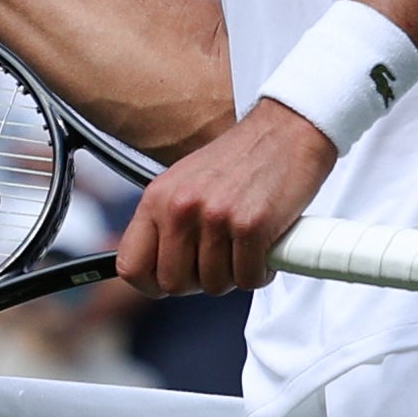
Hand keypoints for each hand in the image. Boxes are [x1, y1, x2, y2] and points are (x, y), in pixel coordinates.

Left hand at [114, 99, 335, 294]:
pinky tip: (264, 247)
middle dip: (200, 280)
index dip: (151, 283)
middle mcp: (181, 207)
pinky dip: (261, 271)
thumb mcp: (186, 183)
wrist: (287, 131)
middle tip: (220, 259)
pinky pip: (249, 279)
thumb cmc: (241, 160)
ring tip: (244, 245)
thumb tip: (155, 269)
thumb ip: (167, 223)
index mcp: (157, 197)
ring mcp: (215, 217)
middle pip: (174, 284)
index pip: (130, 265)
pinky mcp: (251, 226)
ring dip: (234, 273)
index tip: (170, 279)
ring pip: (215, 285)